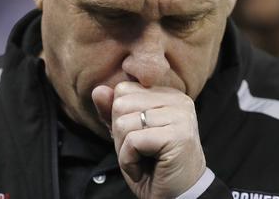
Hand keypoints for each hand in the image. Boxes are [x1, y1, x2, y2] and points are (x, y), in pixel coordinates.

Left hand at [92, 82, 205, 198]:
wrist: (177, 198)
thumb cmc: (153, 167)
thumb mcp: (127, 136)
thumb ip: (113, 111)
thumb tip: (98, 89)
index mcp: (168, 94)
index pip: (123, 89)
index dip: (120, 118)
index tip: (137, 139)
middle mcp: (178, 100)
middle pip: (121, 104)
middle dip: (120, 135)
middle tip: (139, 153)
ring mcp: (180, 116)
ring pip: (124, 123)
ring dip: (125, 150)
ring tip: (143, 161)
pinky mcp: (178, 135)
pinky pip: (133, 141)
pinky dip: (129, 161)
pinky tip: (144, 170)